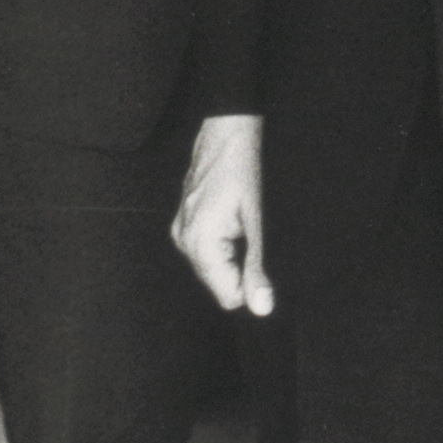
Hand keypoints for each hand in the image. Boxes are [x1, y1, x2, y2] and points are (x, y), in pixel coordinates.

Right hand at [173, 114, 273, 315]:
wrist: (225, 134)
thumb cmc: (242, 170)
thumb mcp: (257, 222)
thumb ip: (256, 268)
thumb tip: (262, 307)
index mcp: (199, 243)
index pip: (227, 296)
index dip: (250, 282)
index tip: (258, 253)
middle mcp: (184, 241)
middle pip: (219, 285)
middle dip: (240, 268)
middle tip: (250, 233)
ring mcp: (180, 233)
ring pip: (213, 270)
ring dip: (232, 255)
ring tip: (240, 224)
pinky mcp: (183, 226)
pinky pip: (206, 254)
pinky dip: (223, 245)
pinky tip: (230, 220)